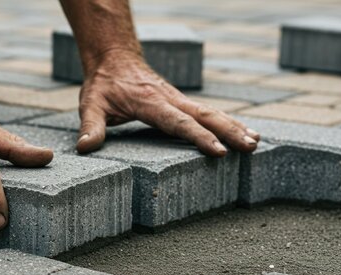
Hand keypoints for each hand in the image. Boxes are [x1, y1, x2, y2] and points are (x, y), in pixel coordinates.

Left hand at [76, 50, 259, 154]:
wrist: (114, 57)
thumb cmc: (103, 84)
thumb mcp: (91, 104)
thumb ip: (91, 126)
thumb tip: (85, 148)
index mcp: (151, 104)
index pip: (179, 123)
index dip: (199, 137)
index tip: (218, 152)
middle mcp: (170, 100)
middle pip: (206, 116)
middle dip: (230, 132)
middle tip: (251, 148)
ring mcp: (178, 99)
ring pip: (211, 112)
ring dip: (234, 126)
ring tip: (256, 142)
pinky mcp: (180, 101)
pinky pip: (206, 112)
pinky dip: (226, 121)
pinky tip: (241, 131)